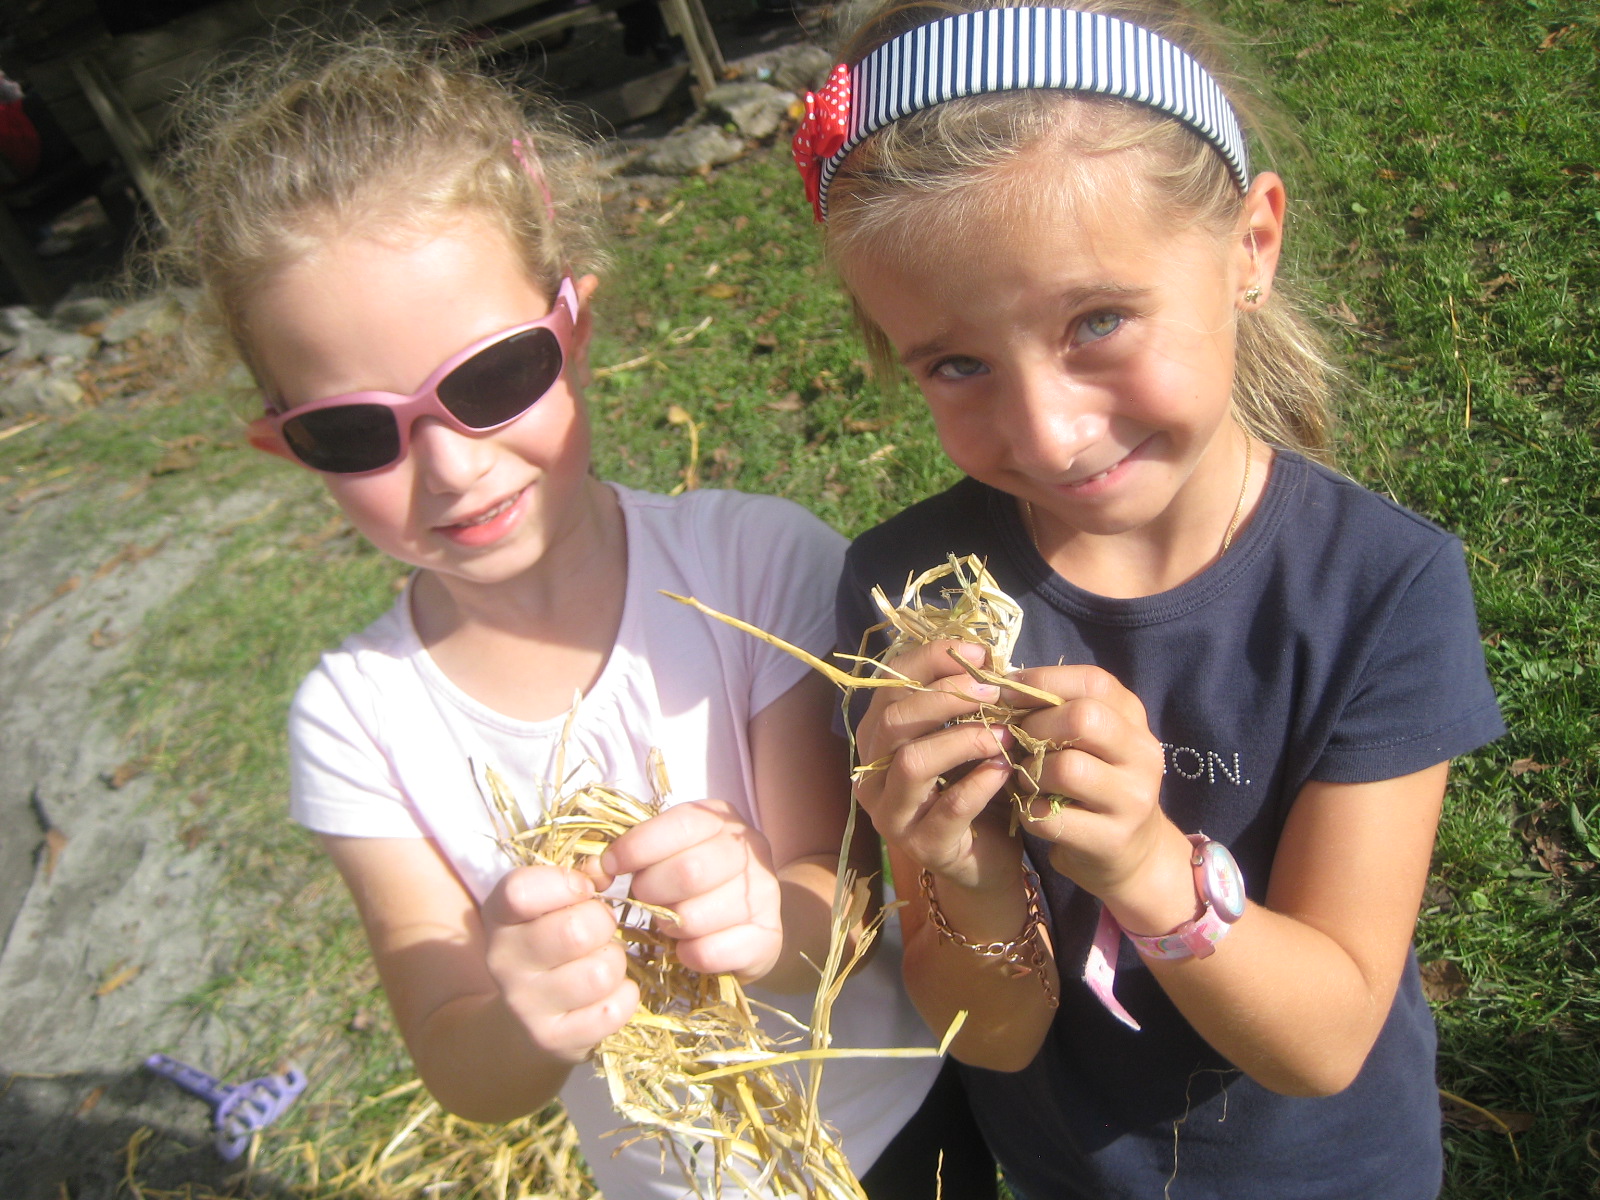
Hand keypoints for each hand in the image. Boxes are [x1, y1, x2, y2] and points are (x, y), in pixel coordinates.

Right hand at [480, 865, 636, 1063]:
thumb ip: (577, 880)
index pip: (521, 891)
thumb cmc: (549, 942)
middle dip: (603, 924)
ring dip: (614, 963)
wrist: (525, 1018)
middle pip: (576, 931)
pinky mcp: (552, 1039)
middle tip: (600, 931)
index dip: (566, 884)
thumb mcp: (548, 905)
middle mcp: (503, 961)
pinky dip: (624, 997)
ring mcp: (525, 1005)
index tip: (583, 890)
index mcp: (499, 916)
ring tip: (601, 962)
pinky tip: (609, 992)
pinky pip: (611, 1011)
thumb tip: (604, 871)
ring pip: (600, 973)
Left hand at [600, 799, 783, 983]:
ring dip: (670, 926)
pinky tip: (687, 949)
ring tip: (670, 923)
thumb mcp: (666, 854)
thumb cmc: (694, 884)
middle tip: (645, 899)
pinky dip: (689, 954)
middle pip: (690, 871)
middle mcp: (750, 850)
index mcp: (722, 819)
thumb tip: (592, 870)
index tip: (609, 867)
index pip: (681, 824)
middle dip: (652, 891)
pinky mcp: (768, 937)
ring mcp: (765, 894)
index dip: (637, 847)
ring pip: (697, 917)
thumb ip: (632, 853)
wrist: (747, 923)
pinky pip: (712, 951)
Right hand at [853, 639, 1022, 892]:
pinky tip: (1005, 769)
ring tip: (1004, 733)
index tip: (979, 653)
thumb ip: (963, 701)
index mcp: (877, 739)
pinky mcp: (923, 846)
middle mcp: (872, 775)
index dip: (930, 660)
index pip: (888, 685)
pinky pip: (949, 807)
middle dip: (945, 697)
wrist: (986, 859)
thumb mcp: (964, 736)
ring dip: (962, 739)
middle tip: (993, 691)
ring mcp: (892, 815)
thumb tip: (985, 656)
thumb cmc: (974, 787)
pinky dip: (980, 782)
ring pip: (912, 764)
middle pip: (893, 721)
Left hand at [1002, 664, 1178, 906]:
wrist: (1132, 852)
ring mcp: (1132, 799)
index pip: (1092, 682)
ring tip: (1027, 780)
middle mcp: (1142, 754)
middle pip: (1083, 719)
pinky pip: (1051, 817)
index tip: (1007, 692)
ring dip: (1030, 774)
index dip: (1042, 681)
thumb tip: (1001, 685)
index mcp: (1133, 718)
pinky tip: (1033, 811)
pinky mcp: (1112, 839)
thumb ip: (1058, 710)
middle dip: (1036, 726)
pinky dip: (1029, 812)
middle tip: (1019, 742)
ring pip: (1066, 769)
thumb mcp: (1089, 740)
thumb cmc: (1095, 782)